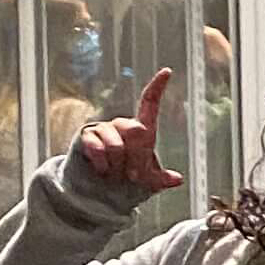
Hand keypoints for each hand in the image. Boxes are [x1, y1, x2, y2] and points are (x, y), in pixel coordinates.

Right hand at [77, 70, 185, 190]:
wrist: (100, 193)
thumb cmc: (127, 183)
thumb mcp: (148, 183)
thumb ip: (161, 179)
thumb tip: (177, 179)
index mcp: (141, 131)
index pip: (149, 105)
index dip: (158, 88)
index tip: (167, 71)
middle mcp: (122, 125)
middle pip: (137, 131)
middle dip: (138, 158)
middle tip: (133, 176)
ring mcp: (103, 129)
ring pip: (116, 144)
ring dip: (118, 165)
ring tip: (115, 174)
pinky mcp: (86, 136)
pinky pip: (97, 147)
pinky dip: (103, 164)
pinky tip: (102, 170)